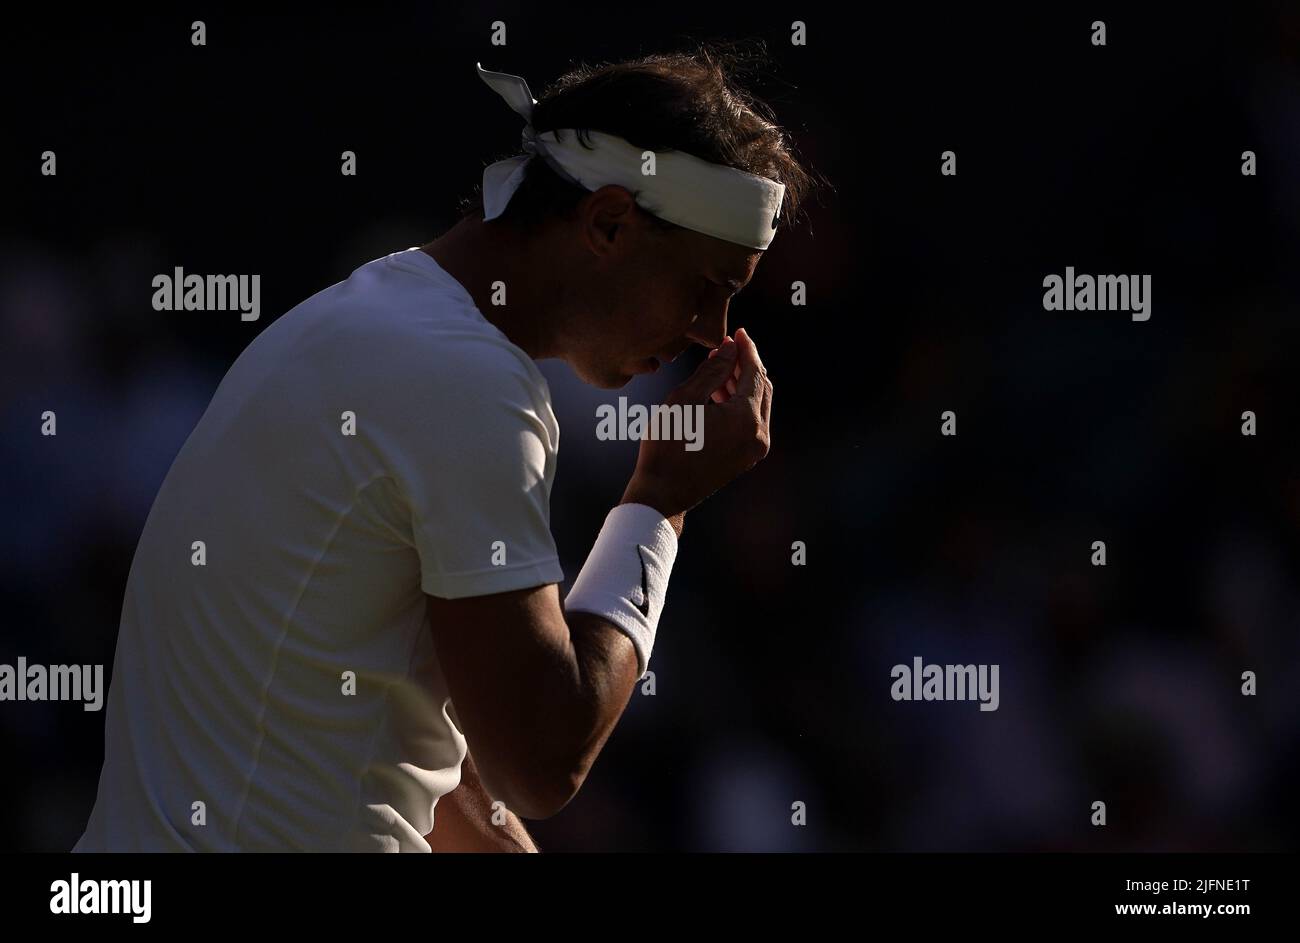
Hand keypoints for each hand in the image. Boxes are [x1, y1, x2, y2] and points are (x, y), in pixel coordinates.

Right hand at [621, 327, 772, 519]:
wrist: (662, 492)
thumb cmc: (667, 445)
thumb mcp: (685, 399)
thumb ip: (712, 371)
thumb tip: (730, 350)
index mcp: (746, 419)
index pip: (755, 372)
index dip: (747, 349)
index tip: (738, 333)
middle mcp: (758, 435)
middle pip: (761, 388)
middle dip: (746, 366)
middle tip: (727, 349)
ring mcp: (754, 449)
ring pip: (756, 405)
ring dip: (741, 385)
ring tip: (718, 370)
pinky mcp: (745, 458)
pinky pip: (750, 422)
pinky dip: (739, 405)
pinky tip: (718, 395)